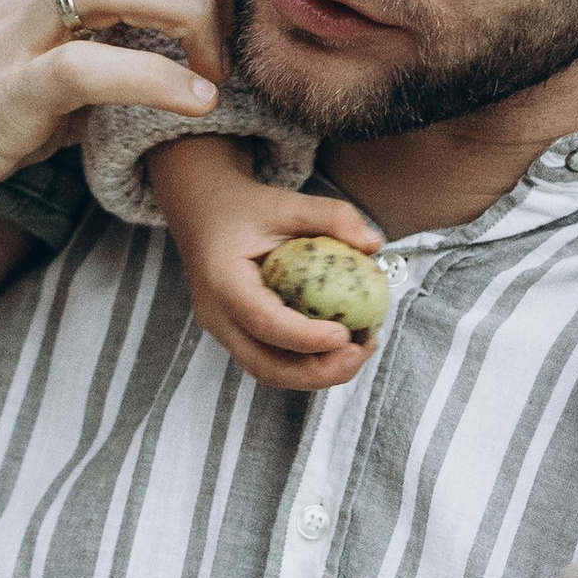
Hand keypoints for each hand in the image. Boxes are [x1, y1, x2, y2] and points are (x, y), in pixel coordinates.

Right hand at [0, 0, 232, 242]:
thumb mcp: (17, 87)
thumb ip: (80, 77)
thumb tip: (143, 91)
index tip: (233, 22)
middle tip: (233, 45)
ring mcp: (12, 38)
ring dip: (191, 18)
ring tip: (214, 76)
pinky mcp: (0, 95)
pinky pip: (89, 66)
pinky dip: (154, 79)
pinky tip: (191, 106)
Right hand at [150, 139, 385, 393]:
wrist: (203, 215)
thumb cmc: (244, 210)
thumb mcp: (286, 204)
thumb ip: (331, 217)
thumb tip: (374, 243)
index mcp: (223, 282)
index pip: (264, 322)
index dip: (306, 337)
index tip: (346, 334)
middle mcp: (218, 317)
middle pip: (266, 366)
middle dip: (319, 372)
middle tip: (362, 349)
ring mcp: (225, 333)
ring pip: (271, 372)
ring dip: (318, 373)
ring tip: (360, 348)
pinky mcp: (239, 338)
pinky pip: (273, 362)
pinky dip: (308, 363)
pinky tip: (341, 344)